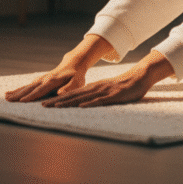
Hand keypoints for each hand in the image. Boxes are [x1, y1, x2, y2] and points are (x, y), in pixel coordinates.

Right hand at [5, 34, 116, 103]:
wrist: (74, 63)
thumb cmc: (77, 75)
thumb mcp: (77, 82)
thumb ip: (69, 88)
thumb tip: (59, 94)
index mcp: (53, 81)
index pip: (41, 89)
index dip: (32, 95)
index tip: (22, 101)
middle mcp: (45, 79)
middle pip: (30, 87)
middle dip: (19, 94)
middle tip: (7, 100)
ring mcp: (42, 79)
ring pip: (27, 86)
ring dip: (17, 91)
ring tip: (6, 97)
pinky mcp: (40, 80)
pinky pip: (28, 85)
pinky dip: (19, 89)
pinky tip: (11, 93)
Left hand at [40, 50, 174, 107]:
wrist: (140, 76)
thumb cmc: (124, 87)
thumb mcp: (107, 91)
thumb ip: (95, 96)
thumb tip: (82, 104)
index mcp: (93, 88)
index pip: (72, 94)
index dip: (57, 99)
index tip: (43, 105)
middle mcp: (96, 88)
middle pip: (74, 96)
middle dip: (57, 102)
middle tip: (42, 107)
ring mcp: (104, 91)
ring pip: (83, 97)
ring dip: (68, 102)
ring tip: (55, 106)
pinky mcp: (114, 95)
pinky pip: (101, 100)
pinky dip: (90, 103)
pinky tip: (81, 107)